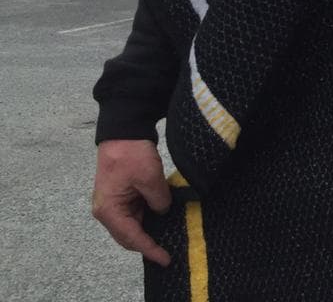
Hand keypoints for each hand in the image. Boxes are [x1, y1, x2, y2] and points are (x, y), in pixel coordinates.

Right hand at [91, 139, 172, 265]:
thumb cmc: (131, 153)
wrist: (123, 131)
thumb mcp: (150, 177)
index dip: (149, 249)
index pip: (131, 237)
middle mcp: (107, 210)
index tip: (165, 258)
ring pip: (132, 225)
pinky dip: (147, 218)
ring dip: (148, 230)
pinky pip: (134, 214)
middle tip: (168, 250)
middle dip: (147, 243)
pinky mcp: (121, 196)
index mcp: (109, 210)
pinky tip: (162, 218)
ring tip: (167, 235)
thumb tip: (163, 211)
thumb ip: (159, 200)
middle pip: (128, 236)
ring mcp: (113, 203)